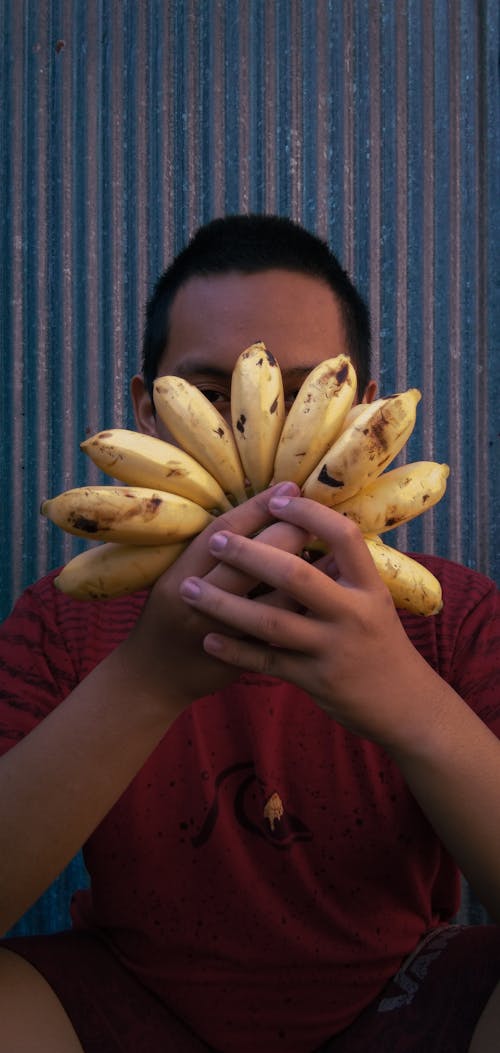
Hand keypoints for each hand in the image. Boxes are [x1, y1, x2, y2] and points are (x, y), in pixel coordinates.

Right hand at [117, 482, 306, 717]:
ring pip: (272, 602)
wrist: (153, 678)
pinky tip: (327, 593)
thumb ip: (211, 553)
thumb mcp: (176, 578)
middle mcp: (197, 604)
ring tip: (329, 552)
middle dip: (287, 535)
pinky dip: (304, 611)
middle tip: (314, 517)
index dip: (257, 507)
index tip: (288, 487)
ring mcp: (221, 635)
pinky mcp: (242, 660)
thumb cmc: (169, 617)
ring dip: (304, 575)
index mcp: (178, 576)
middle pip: (250, 562)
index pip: (222, 532)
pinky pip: (282, 633)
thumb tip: (262, 512)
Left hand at [179, 492, 439, 746]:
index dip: (309, 513)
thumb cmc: (379, 643)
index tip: (277, 498)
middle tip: (216, 540)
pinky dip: (235, 651)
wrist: (404, 705)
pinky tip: (207, 639)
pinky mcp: (316, 680)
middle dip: (250, 554)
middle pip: (295, 576)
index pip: (343, 536)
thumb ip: (342, 572)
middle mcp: (353, 614)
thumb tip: (304, 526)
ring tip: (188, 589)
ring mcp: (333, 649)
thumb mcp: (374, 602)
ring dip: (224, 604)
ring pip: (270, 622)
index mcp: (369, 587)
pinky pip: (266, 662)